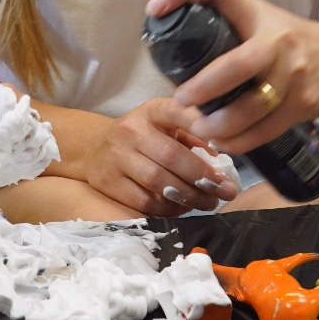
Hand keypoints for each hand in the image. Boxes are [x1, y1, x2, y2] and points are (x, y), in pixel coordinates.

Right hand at [81, 97, 238, 217]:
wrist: (94, 149)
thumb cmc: (143, 138)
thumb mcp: (165, 126)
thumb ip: (192, 137)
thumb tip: (221, 160)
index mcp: (150, 111)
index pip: (176, 112)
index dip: (199, 125)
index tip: (224, 140)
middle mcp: (131, 130)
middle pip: (170, 155)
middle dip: (202, 176)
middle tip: (225, 191)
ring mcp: (117, 157)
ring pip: (158, 182)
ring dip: (189, 196)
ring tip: (209, 202)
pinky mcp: (109, 182)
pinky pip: (145, 201)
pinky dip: (169, 208)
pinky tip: (183, 208)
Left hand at [150, 0, 318, 155]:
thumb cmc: (293, 40)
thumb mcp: (263, 20)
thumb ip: (228, 25)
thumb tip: (174, 40)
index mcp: (258, 14)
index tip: (154, 8)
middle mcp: (277, 42)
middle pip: (235, 66)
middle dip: (204, 87)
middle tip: (181, 99)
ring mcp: (293, 75)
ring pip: (250, 108)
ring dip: (219, 125)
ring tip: (199, 129)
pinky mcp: (304, 105)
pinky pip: (266, 130)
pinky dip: (240, 142)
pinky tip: (223, 143)